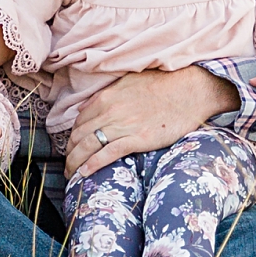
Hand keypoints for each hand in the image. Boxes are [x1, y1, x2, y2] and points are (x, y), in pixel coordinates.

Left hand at [63, 68, 238, 178]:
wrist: (189, 90)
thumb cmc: (161, 85)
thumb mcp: (127, 83)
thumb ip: (105, 95)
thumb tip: (85, 107)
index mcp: (105, 98)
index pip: (79, 122)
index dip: (72, 137)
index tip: (71, 147)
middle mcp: (109, 112)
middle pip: (79, 136)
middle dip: (69, 152)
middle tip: (66, 164)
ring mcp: (122, 126)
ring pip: (88, 146)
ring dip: (75, 162)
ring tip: (70, 173)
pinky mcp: (138, 139)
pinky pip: (107, 154)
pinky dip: (92, 165)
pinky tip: (84, 174)